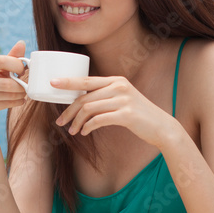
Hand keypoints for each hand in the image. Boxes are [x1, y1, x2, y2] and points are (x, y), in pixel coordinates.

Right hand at [0, 40, 27, 128]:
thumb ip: (10, 58)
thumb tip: (22, 43)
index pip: (0, 60)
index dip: (16, 65)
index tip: (23, 71)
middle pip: (5, 82)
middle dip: (20, 85)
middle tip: (27, 86)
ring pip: (7, 94)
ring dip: (20, 94)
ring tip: (23, 94)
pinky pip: (5, 104)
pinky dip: (16, 102)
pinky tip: (19, 101)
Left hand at [51, 76, 178, 147]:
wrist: (161, 126)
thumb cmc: (138, 115)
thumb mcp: (123, 99)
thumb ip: (105, 96)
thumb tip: (80, 102)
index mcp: (116, 80)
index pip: (86, 79)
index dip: (68, 81)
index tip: (52, 84)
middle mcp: (119, 87)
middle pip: (85, 97)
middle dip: (69, 110)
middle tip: (60, 121)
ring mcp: (123, 100)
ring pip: (89, 109)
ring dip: (77, 122)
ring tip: (72, 131)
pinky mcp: (126, 114)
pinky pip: (99, 120)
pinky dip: (88, 127)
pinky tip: (85, 132)